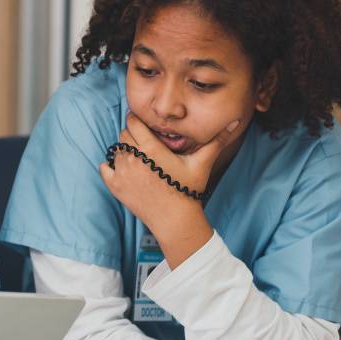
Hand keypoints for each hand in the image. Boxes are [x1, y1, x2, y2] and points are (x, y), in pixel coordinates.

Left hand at [98, 113, 239, 231]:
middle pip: (124, 134)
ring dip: (124, 150)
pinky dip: (111, 166)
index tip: (143, 124)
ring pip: (115, 150)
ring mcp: (122, 173)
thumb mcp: (202, 163)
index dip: (137, 120)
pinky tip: (124, 168)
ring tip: (139, 157)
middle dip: (133, 135)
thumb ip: (216, 140)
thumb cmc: (188, 190)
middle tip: (145, 142)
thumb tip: (236, 120)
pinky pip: (104, 168)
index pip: (133, 122)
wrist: (174, 219)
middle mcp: (133, 158)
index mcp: (151, 149)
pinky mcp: (115, 186)